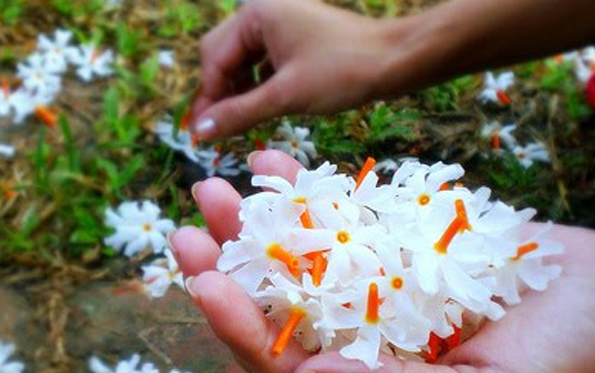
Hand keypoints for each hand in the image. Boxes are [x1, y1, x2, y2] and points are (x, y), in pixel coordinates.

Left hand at [170, 150, 594, 372]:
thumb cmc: (560, 360)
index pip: (289, 369)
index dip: (242, 330)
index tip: (205, 282)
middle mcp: (357, 342)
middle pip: (278, 310)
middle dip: (230, 270)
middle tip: (188, 230)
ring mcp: (368, 290)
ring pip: (296, 260)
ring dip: (253, 225)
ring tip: (215, 189)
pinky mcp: (386, 248)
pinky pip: (335, 219)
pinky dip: (305, 192)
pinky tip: (272, 164)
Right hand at [191, 0, 414, 139]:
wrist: (396, 61)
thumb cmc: (343, 72)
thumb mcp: (286, 96)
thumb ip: (238, 113)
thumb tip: (198, 132)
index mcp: (256, 14)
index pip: (214, 60)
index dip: (207, 100)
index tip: (200, 137)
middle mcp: (262, 13)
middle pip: (222, 58)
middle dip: (218, 95)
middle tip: (213, 134)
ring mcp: (278, 25)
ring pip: (240, 64)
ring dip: (236, 95)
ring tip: (234, 128)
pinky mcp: (292, 40)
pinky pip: (261, 66)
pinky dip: (255, 89)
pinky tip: (257, 113)